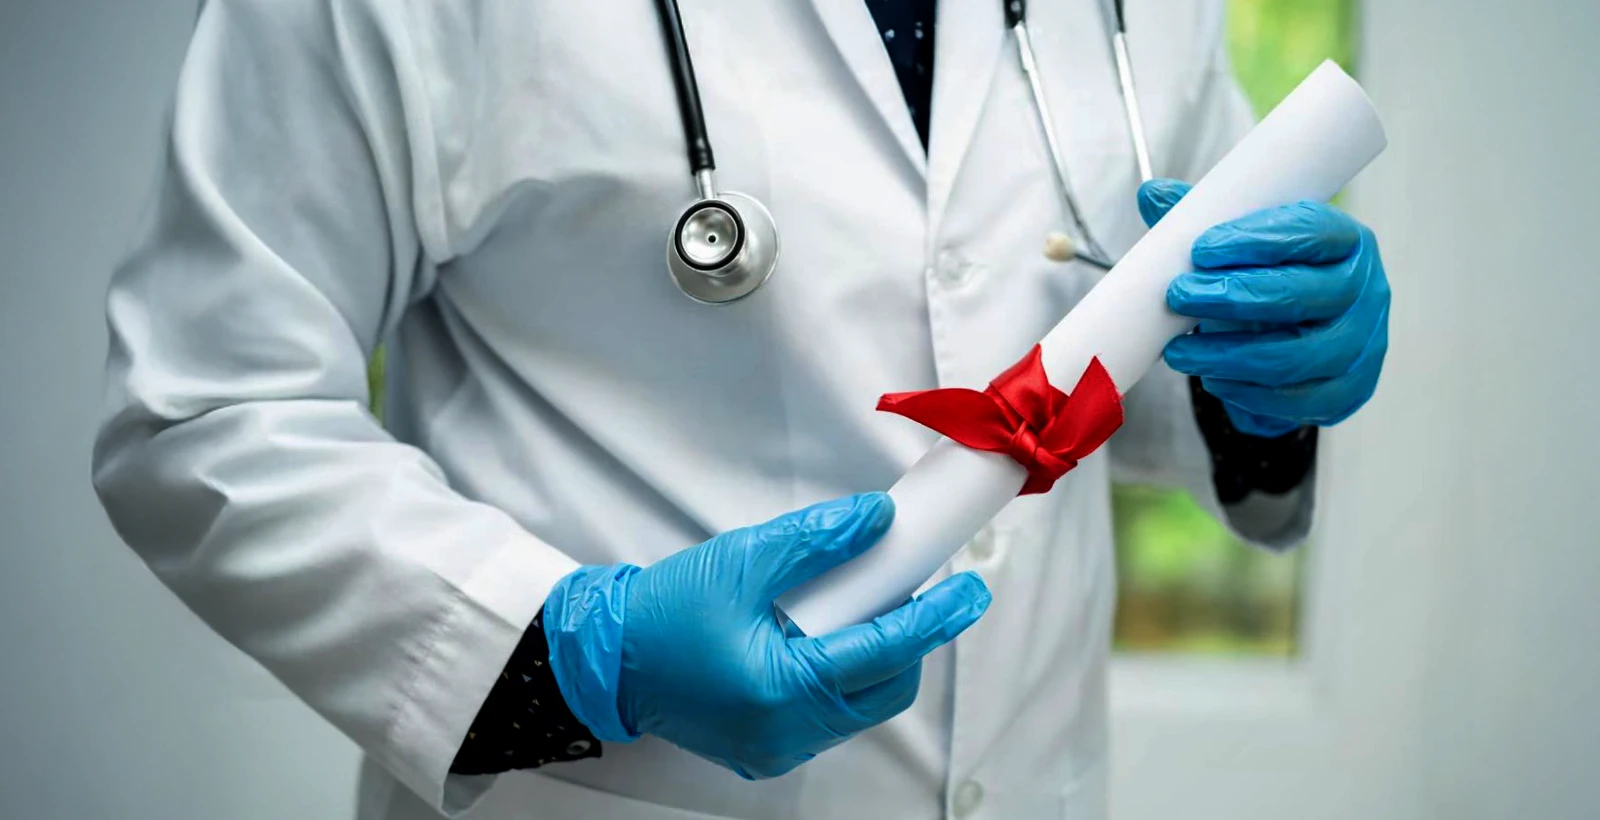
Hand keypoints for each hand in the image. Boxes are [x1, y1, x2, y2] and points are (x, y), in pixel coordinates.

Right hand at [542, 493, 990, 778]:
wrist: (599, 659)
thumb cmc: (660, 612)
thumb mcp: (742, 561)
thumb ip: (817, 539)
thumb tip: (878, 521)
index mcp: (782, 690)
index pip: (885, 652)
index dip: (935, 617)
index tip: (971, 589)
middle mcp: (786, 733)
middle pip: (884, 689)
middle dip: (909, 641)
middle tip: (913, 590)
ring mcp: (775, 748)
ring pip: (858, 705)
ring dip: (872, 657)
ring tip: (860, 606)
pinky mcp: (762, 748)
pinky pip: (826, 715)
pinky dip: (838, 674)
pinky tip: (823, 635)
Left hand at [1138, 179, 1390, 436]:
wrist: (1297, 342)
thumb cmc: (1271, 282)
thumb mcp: (1242, 247)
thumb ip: (1204, 221)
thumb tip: (1153, 195)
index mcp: (1345, 241)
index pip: (1310, 231)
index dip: (1256, 239)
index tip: (1202, 249)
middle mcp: (1364, 290)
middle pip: (1302, 294)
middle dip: (1232, 296)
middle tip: (1179, 296)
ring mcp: (1363, 344)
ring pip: (1297, 354)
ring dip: (1229, 354)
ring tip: (1180, 351)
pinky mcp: (1350, 390)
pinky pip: (1299, 398)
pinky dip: (1249, 392)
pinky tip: (1213, 379)